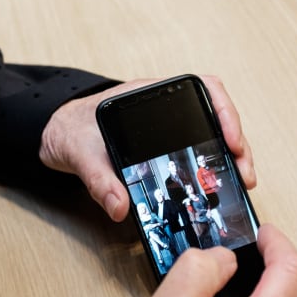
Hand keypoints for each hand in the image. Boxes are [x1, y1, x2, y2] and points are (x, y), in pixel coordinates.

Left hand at [39, 75, 255, 220]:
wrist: (52, 134)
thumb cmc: (67, 130)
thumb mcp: (79, 153)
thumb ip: (98, 180)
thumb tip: (120, 207)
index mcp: (150, 96)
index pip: (203, 89)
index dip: (226, 110)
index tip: (231, 140)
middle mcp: (164, 109)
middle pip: (216, 116)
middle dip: (236, 144)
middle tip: (244, 174)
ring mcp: (165, 128)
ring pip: (209, 136)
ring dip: (227, 158)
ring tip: (237, 184)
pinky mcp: (161, 149)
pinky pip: (193, 153)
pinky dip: (208, 168)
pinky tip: (214, 187)